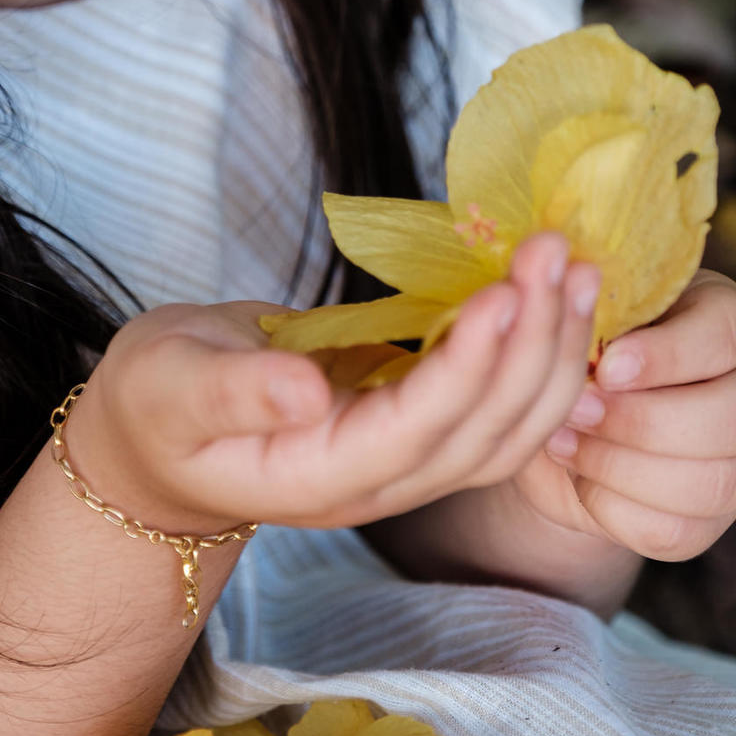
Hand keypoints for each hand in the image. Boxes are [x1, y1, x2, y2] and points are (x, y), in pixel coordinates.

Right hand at [63, 233, 601, 535]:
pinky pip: (500, 406)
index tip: (502, 292)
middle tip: (554, 250)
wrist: (163, 442)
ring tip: (578, 268)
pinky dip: (538, 355)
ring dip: (554, 351)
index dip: (467, 367)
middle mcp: (380, 484)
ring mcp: (408, 465)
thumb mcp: (172, 388)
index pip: (416, 430)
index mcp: (319, 478)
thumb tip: (306, 394)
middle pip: (486, 431)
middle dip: (532, 342)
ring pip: (510, 428)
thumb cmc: (157, 405)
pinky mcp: (422, 429)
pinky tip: (560, 297)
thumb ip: (235, 393)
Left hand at [515, 270, 735, 559]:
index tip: (605, 366)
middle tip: (575, 409)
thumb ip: (592, 316)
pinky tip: (579, 478)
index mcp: (732, 325)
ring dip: (620, 466)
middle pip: (729, 419)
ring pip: (707, 483)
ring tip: (562, 441)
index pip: (722, 336)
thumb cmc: (587, 349)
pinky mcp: (709, 522)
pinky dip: (614, 509)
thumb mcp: (594, 317)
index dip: (666, 356)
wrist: (575, 422)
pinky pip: (673, 531)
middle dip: (640, 420)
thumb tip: (567, 308)